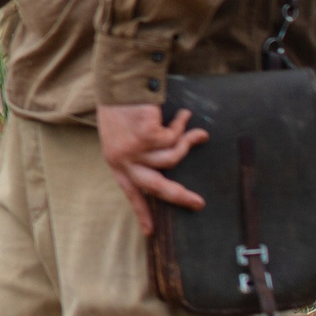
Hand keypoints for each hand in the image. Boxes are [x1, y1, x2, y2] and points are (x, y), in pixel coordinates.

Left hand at [96, 103, 209, 235]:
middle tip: (199, 203)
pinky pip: (175, 138)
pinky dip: (182, 126)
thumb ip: (138, 151)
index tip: (149, 232)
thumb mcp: (123, 133)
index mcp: (116, 161)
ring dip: (187, 143)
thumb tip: (168, 162)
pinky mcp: (147, 137)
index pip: (130, 192)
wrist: (118, 83)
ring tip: (198, 133)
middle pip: (156, 188)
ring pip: (172, 159)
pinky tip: (182, 115)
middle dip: (180, 197)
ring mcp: (135, 150)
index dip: (142, 212)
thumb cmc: (121, 104)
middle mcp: (123, 159)